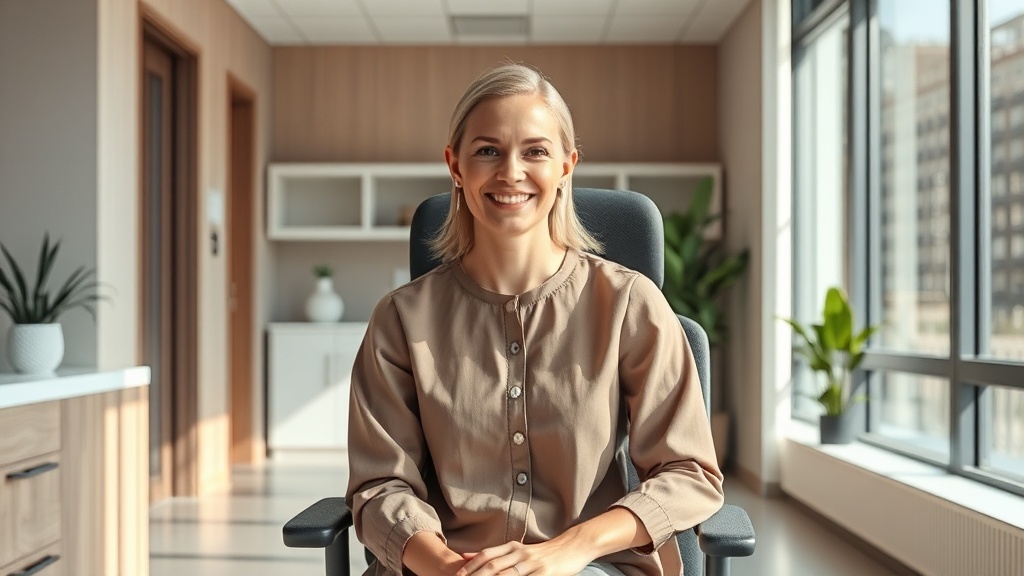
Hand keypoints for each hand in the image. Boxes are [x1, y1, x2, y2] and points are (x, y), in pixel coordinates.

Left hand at [455, 536, 592, 575]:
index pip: (487, 555)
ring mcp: (532, 564)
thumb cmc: (545, 551)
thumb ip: (496, 553)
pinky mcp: (544, 574)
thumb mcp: (519, 549)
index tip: (457, 575)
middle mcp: (520, 554)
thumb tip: (466, 555)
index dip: (471, 566)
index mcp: (513, 547)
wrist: (574, 546)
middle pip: (493, 566)